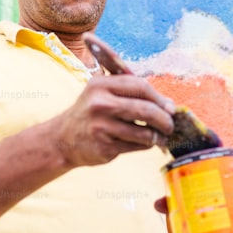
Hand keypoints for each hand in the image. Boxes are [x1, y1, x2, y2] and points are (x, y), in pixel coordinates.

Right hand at [54, 74, 174, 166]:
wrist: (62, 140)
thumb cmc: (90, 113)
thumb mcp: (101, 92)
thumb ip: (130, 91)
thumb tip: (168, 104)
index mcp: (100, 85)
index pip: (140, 86)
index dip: (159, 97)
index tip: (170, 107)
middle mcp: (99, 104)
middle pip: (146, 110)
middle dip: (164, 119)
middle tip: (170, 125)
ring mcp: (101, 127)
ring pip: (144, 132)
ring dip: (157, 136)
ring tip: (158, 136)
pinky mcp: (104, 147)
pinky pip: (137, 146)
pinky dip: (145, 145)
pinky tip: (143, 143)